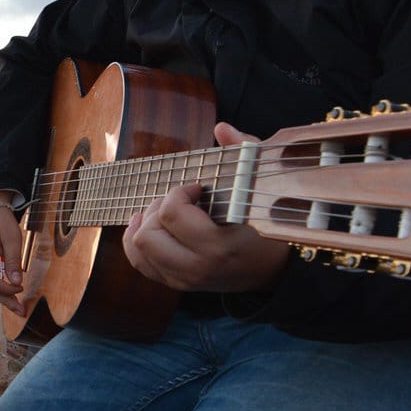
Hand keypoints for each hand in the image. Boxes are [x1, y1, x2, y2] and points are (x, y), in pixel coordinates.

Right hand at [0, 193, 26, 314]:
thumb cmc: (1, 222)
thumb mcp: (13, 239)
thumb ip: (14, 262)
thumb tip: (17, 282)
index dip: (9, 289)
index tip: (22, 287)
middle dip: (6, 300)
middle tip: (22, 312)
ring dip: (2, 296)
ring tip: (17, 306)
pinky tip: (8, 293)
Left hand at [121, 123, 288, 293]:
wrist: (274, 267)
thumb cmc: (267, 221)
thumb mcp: (260, 185)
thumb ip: (243, 152)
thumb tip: (222, 128)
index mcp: (218, 246)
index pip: (172, 214)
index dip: (179, 191)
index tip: (197, 187)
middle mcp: (198, 268)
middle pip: (149, 234)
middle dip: (159, 208)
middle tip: (182, 200)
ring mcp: (185, 279)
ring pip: (139, 249)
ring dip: (147, 224)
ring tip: (167, 212)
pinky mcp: (177, 283)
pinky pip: (140, 264)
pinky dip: (137, 242)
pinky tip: (148, 224)